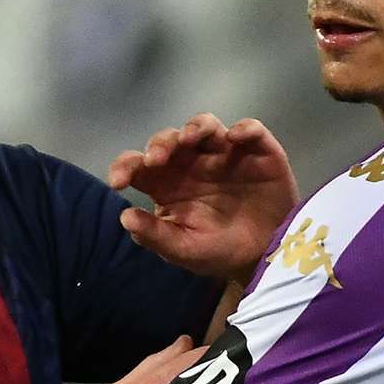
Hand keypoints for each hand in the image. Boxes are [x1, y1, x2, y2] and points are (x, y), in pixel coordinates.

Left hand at [110, 116, 298, 282]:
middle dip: (160, 144)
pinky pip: (251, 131)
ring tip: (188, 139)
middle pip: (169, 139)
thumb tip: (125, 217)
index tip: (119, 182)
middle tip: (156, 160)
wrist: (265, 257)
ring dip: (195, 127)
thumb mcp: (184, 251)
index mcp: (167, 184)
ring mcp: (224, 154)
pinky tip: (236, 138)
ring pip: (205, 126)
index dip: (125, 167)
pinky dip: (245, 129)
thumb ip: (155, 236)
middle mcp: (192, 163)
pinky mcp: (256, 152)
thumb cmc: (219, 251)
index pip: (139, 165)